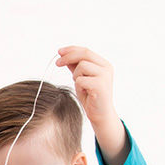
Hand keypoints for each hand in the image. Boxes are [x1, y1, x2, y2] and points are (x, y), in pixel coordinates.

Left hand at [56, 46, 128, 164]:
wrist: (100, 115)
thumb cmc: (90, 97)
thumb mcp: (81, 78)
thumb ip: (75, 66)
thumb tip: (63, 55)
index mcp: (103, 64)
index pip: (86, 50)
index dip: (71, 49)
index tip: (59, 52)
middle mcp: (106, 68)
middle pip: (84, 54)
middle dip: (68, 57)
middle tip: (57, 63)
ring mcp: (105, 76)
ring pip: (82, 66)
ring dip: (76, 76)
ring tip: (80, 86)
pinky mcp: (100, 85)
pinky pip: (81, 80)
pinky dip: (79, 86)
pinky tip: (84, 92)